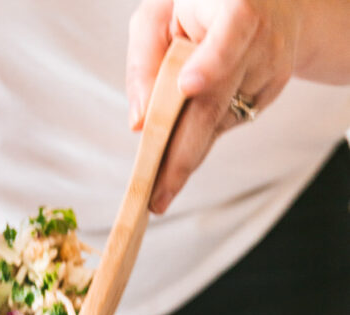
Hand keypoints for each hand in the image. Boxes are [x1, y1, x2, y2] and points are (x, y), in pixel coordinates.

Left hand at [126, 0, 304, 212]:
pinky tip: (183, 146)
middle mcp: (259, 38)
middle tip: (156, 197)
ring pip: (219, 123)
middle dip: (181, 156)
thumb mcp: (161, 13)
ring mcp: (270, 66)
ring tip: (159, 194)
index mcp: (236, 5)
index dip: (210, 61)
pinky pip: (229, 122)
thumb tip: (140, 121)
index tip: (188, 86)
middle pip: (214, 103)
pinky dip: (203, 135)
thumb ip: (144, 60)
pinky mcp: (273, 87)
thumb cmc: (198, 5)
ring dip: (185, 158)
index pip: (229, 34)